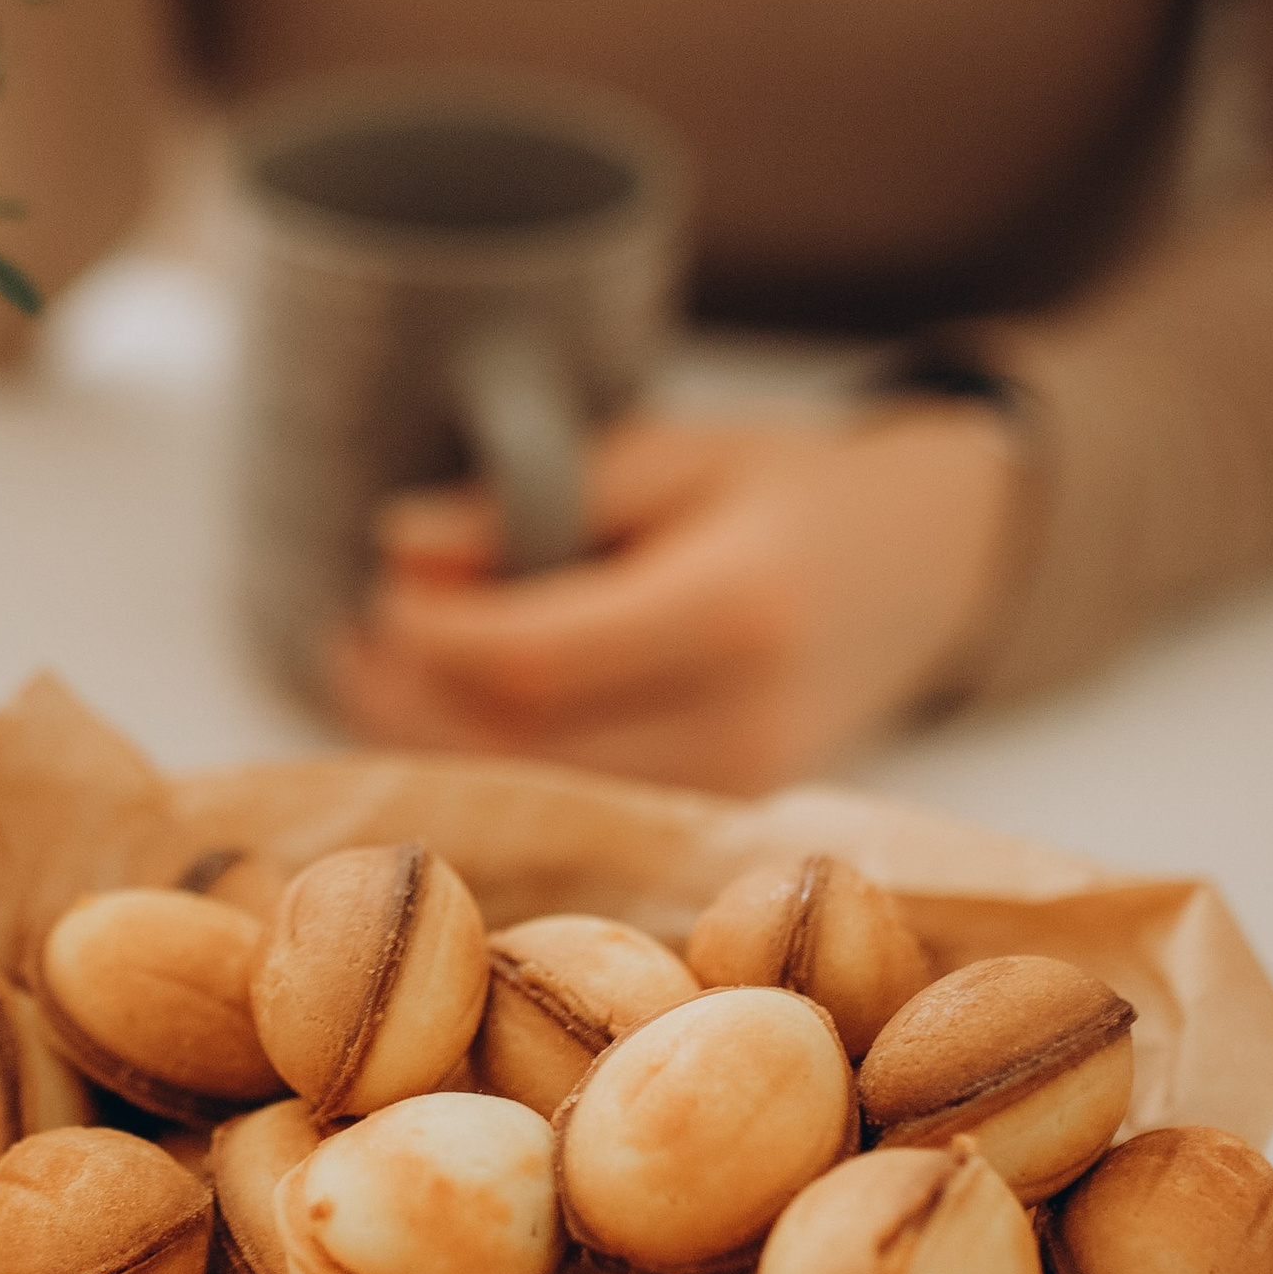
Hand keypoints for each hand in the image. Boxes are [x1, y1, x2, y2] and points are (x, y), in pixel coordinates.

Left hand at [329, 402, 1025, 791]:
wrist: (927, 569)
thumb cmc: (785, 492)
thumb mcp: (669, 455)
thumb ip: (533, 501)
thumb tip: (395, 548)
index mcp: (738, 608)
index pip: (536, 658)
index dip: (435, 632)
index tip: (375, 588)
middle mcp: (744, 721)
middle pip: (522, 741)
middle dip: (411, 698)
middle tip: (345, 639)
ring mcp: (739, 788)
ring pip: (539, 786)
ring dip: (437, 738)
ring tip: (376, 668)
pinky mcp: (722, 818)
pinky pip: (579, 797)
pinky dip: (497, 757)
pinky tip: (449, 706)